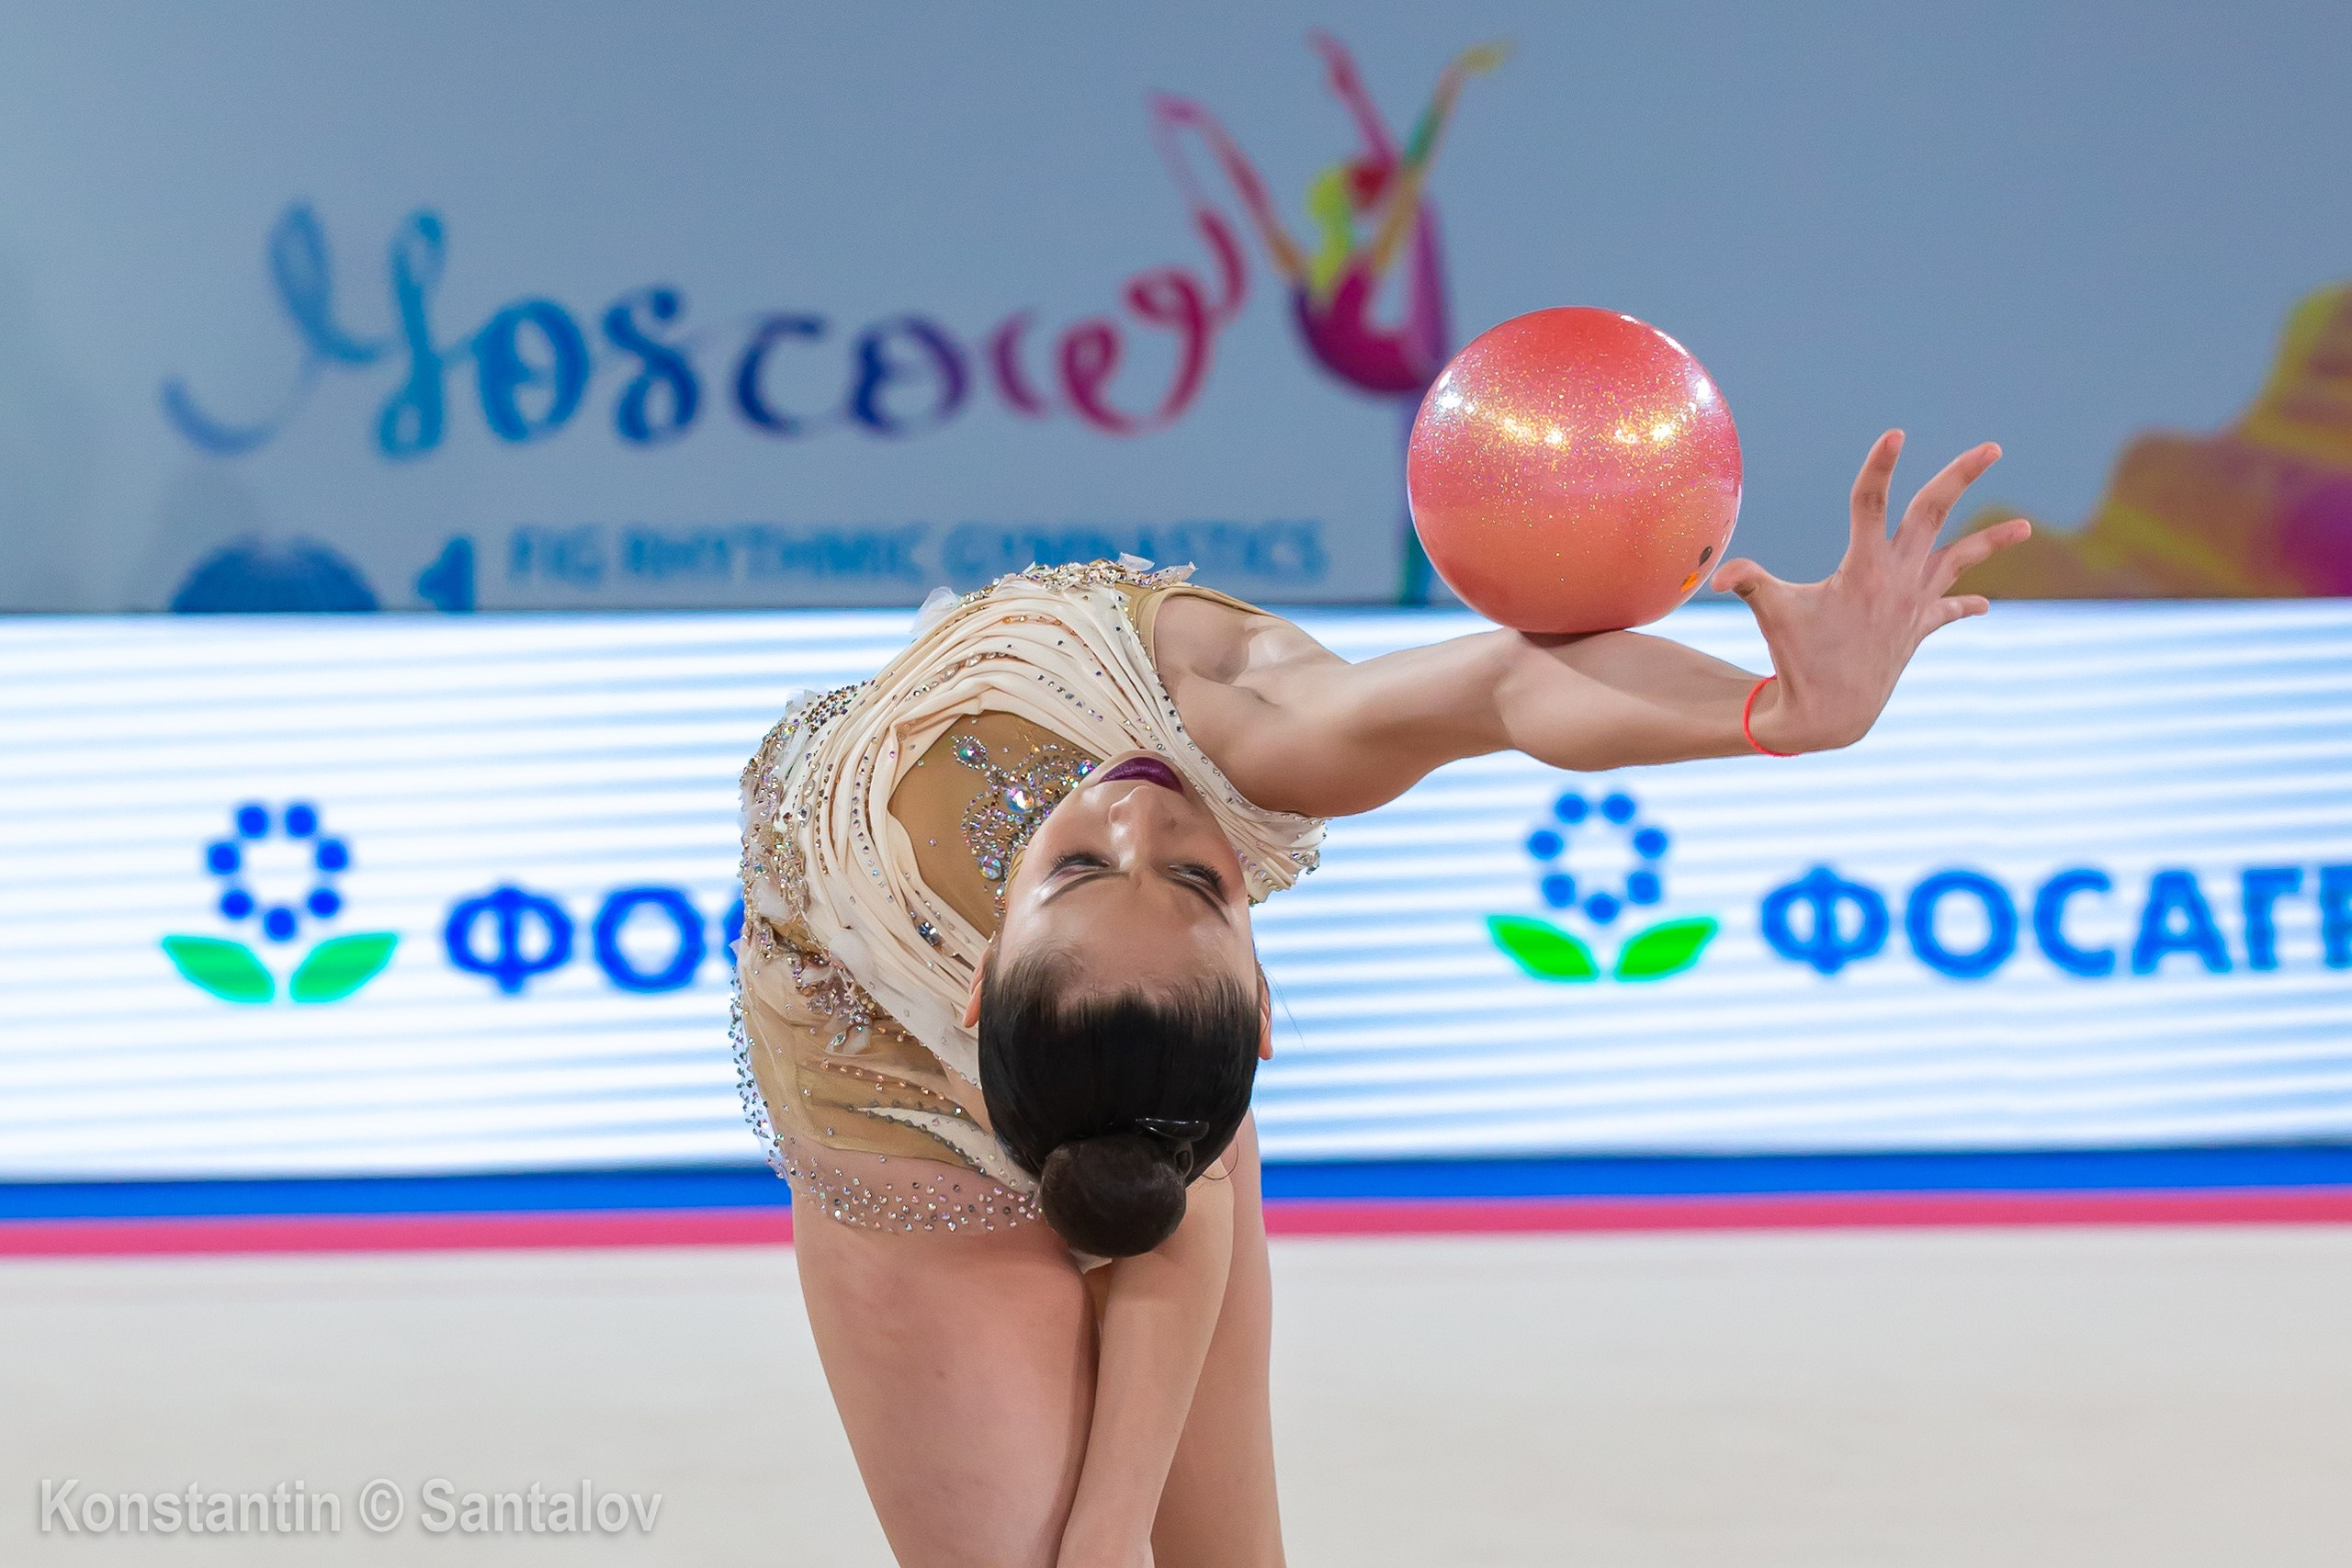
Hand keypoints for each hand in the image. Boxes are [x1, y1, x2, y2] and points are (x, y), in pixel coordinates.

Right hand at [1709, 431, 2031, 753]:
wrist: (1832, 714)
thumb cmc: (1798, 659)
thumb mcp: (1772, 614)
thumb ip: (1749, 582)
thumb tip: (1718, 578)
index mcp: (1863, 568)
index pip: (1871, 503)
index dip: (1880, 467)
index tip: (1896, 434)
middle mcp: (1897, 579)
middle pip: (1934, 513)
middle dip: (1962, 476)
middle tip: (1993, 448)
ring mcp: (1913, 604)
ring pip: (1958, 560)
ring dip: (1991, 542)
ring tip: (2027, 527)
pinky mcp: (1916, 629)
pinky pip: (1947, 611)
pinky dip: (1963, 605)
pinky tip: (1983, 603)